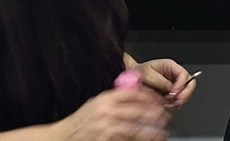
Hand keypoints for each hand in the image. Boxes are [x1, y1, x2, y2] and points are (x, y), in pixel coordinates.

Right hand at [55, 87, 169, 140]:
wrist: (63, 137)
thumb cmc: (80, 122)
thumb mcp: (95, 104)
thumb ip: (114, 98)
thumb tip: (136, 93)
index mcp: (104, 99)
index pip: (132, 94)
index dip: (149, 97)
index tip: (159, 100)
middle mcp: (105, 111)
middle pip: (137, 111)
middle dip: (154, 114)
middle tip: (165, 117)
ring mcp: (105, 127)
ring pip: (135, 128)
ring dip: (151, 131)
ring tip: (161, 132)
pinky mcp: (105, 140)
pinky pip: (127, 140)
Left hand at [134, 58, 196, 108]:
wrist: (132, 78)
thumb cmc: (139, 72)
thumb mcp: (148, 74)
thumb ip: (161, 81)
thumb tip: (171, 89)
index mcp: (170, 66)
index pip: (184, 74)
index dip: (182, 84)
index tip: (174, 92)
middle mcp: (175, 75)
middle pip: (189, 84)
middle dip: (184, 94)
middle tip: (176, 101)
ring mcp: (174, 85)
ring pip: (185, 94)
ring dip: (178, 101)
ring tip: (168, 103)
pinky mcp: (171, 93)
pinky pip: (178, 100)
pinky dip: (174, 104)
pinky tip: (166, 105)